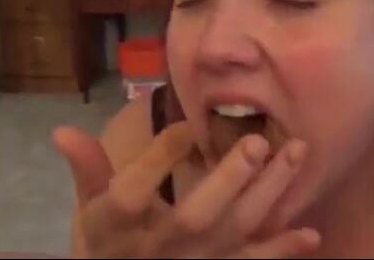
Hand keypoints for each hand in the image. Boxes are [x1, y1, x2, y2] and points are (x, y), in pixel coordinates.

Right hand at [53, 124, 318, 257]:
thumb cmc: (110, 244)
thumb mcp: (92, 210)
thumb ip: (87, 171)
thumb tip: (62, 130)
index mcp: (120, 226)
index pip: (133, 194)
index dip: (156, 160)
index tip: (185, 126)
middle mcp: (160, 248)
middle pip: (194, 217)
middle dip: (227, 181)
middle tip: (257, 141)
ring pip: (234, 233)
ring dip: (268, 196)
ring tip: (298, 154)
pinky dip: (281, 251)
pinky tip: (311, 233)